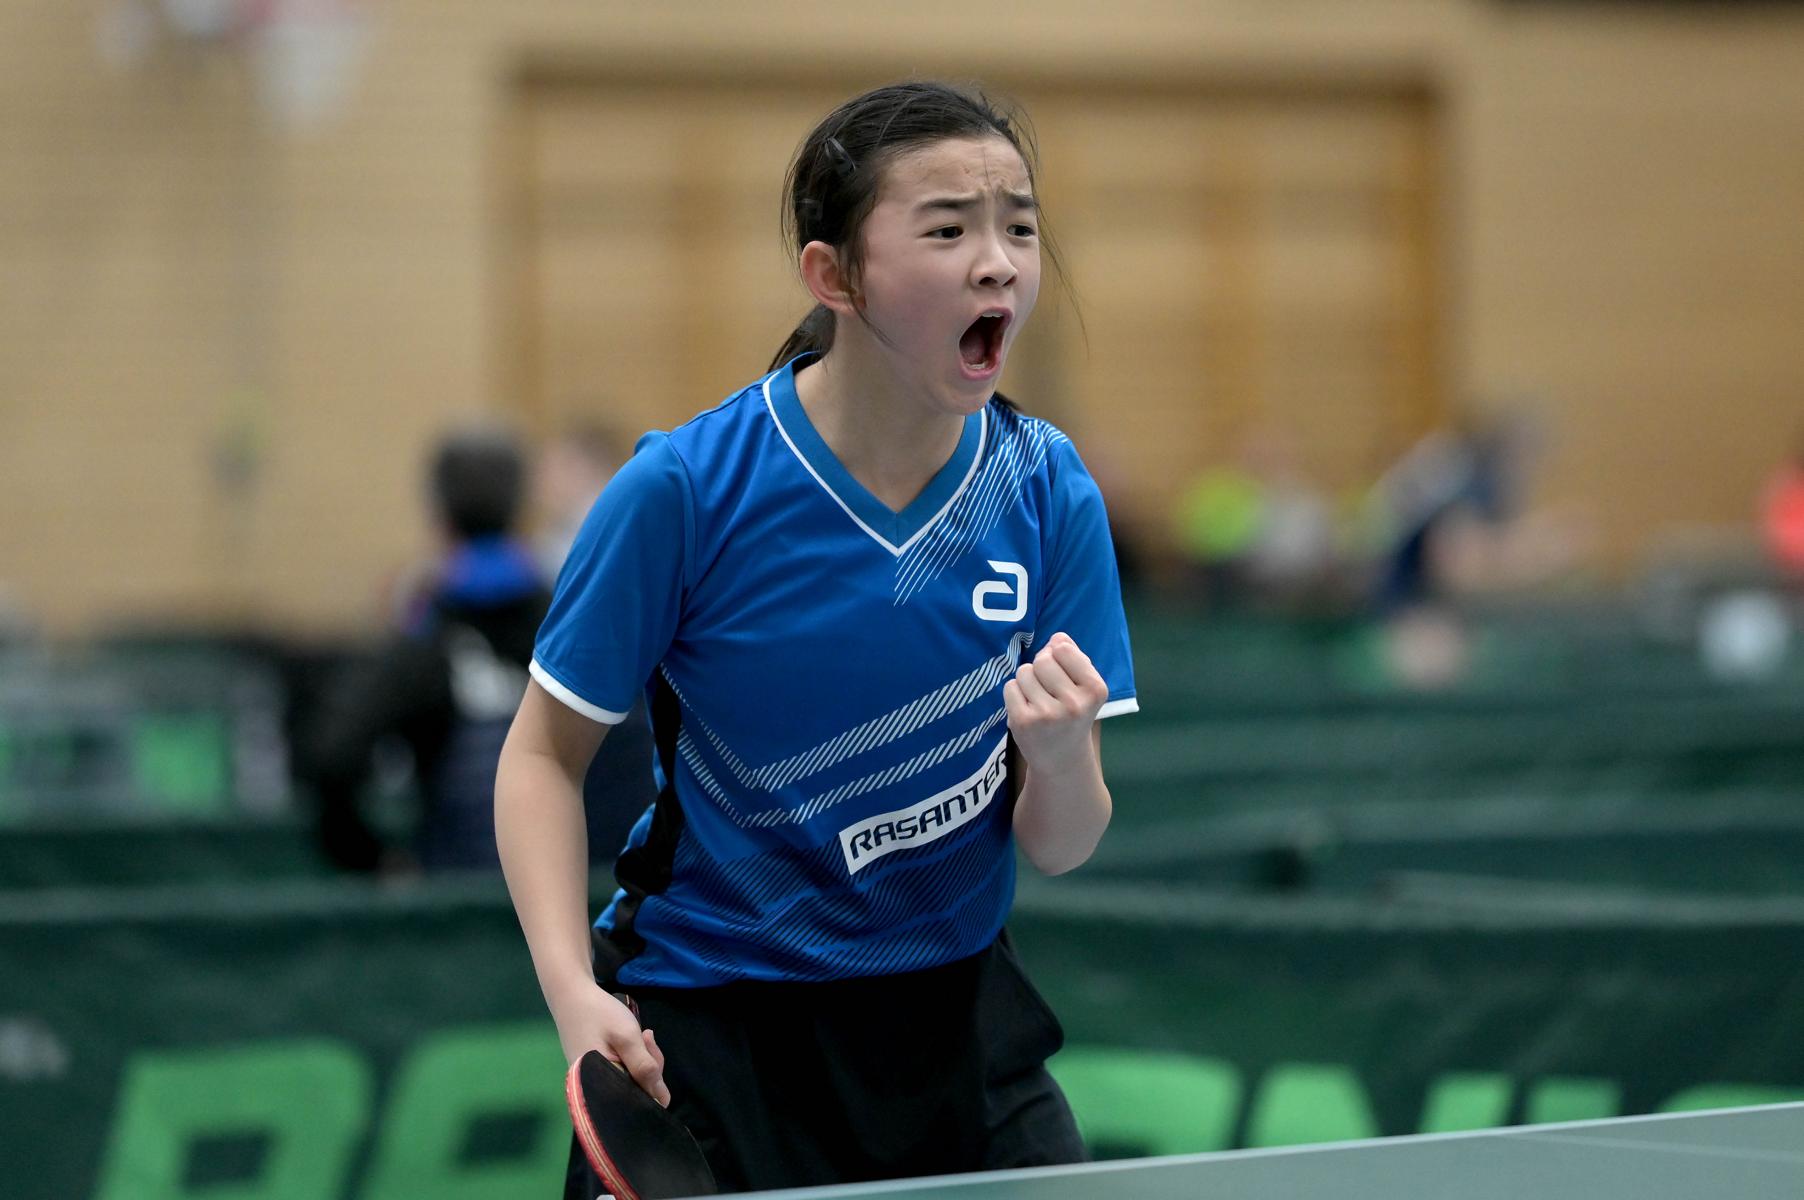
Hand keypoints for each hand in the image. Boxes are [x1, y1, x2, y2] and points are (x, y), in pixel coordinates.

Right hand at [550, 981, 670, 1106]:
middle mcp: (594, 1092)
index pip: (638, 1101)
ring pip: (631, 1080)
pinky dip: (631, 1058)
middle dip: (648, 1066)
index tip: (649, 1050)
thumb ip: (645, 1068)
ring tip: (639, 1035)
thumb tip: (663, 1100)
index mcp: (599, 1089)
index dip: (653, 1081)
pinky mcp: (596, 1072)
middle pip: (636, 1091)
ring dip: (642, 1060)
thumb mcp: (627, 1038)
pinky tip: (631, 1040)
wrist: (571, 996)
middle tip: (645, 1036)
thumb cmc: (598, 1015)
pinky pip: (622, 1072)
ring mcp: (595, 1082)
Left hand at [1003, 632, 1107, 774]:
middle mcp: (1074, 703)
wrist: (1062, 759)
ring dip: (1027, 681)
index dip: (1057, 655)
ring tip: (1039, 701)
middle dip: (1040, 668)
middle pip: (1042, 659)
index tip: (1063, 675)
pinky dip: (1014, 694)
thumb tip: (1057, 638)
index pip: (1063, 649)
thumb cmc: (1072, 714)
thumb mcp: (1084, 687)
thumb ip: (1073, 657)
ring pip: (1024, 672)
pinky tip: (1027, 710)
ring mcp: (1048, 714)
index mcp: (1095, 690)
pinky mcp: (1024, 722)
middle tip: (1048, 690)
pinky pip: (1010, 687)